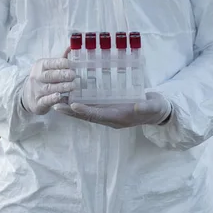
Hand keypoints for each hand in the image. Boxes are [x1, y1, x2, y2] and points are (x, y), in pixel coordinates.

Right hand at [21, 55, 76, 114]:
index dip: (63, 63)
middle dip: (63, 75)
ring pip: (49, 88)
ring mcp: (37, 90)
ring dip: (62, 87)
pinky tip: (60, 96)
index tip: (73, 65)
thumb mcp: (49, 67)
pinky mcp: (38, 103)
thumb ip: (60, 59)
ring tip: (73, 86)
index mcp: (41, 66)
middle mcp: (37, 77)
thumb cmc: (43, 78)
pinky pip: (46, 100)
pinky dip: (53, 98)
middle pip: (50, 75)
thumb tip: (71, 47)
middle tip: (74, 75)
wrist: (28, 95)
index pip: (52, 63)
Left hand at [54, 92, 171, 128]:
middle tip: (55, 105)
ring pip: (87, 112)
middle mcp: (111, 117)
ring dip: (71, 108)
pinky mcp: (109, 107)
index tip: (73, 106)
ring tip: (57, 100)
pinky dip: (81, 102)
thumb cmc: (155, 108)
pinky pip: (92, 106)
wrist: (157, 111)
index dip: (86, 111)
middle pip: (87, 116)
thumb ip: (146, 107)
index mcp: (119, 117)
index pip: (99, 115)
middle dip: (71, 112)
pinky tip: (72, 94)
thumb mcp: (153, 107)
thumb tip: (138, 106)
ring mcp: (109, 113)